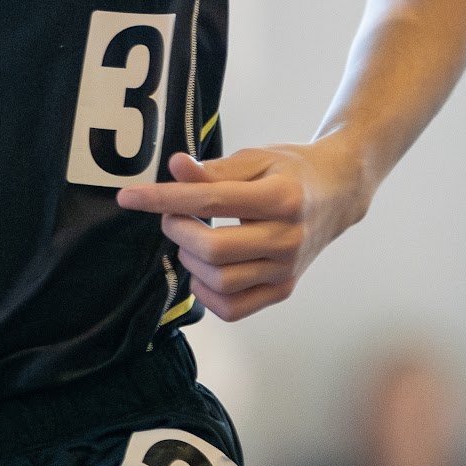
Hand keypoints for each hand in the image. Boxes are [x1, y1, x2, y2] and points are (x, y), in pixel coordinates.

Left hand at [116, 141, 367, 320]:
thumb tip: (174, 167)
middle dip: (176, 230)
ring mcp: (287, 270)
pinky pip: (234, 309)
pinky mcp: (284, 290)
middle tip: (171, 215)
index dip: (163, 198)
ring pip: (220, 282)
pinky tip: (202, 267)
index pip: (210, 202)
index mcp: (280, 198)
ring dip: (188, 260)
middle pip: (213, 249)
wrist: (338, 193)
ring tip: (189, 236)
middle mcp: (287, 238)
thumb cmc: (290, 170)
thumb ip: (214, 168)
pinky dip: (206, 293)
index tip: (128, 197)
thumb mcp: (256, 157)